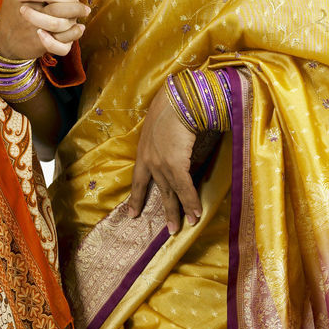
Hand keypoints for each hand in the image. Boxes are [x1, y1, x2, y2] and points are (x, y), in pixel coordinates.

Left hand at [129, 92, 200, 233]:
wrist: (177, 99)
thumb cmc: (172, 107)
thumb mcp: (162, 129)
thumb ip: (166, 143)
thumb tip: (178, 150)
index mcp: (144, 151)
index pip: (138, 179)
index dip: (136, 197)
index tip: (132, 214)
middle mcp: (149, 160)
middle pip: (158, 190)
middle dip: (164, 210)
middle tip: (169, 229)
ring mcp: (161, 163)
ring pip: (171, 193)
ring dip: (180, 211)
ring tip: (184, 227)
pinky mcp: (174, 164)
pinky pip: (184, 188)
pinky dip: (191, 202)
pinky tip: (196, 214)